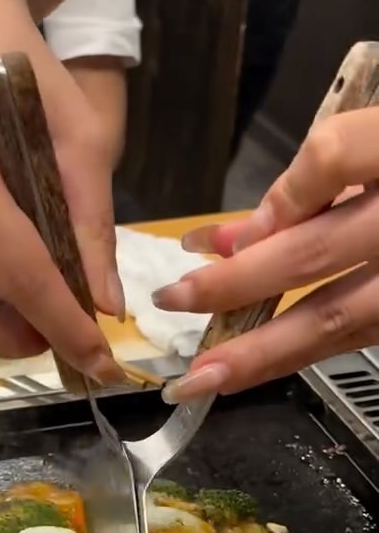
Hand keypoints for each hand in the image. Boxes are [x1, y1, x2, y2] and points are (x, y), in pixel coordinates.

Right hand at [0, 0, 124, 382]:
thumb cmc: (21, 66)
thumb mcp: (77, 135)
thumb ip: (91, 224)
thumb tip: (104, 305)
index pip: (19, 276)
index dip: (65, 328)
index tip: (103, 365)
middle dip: (25, 342)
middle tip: (72, 333)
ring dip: (4, 322)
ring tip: (49, 298)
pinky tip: (16, 272)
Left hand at [153, 108, 378, 400]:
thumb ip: (328, 172)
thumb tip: (233, 235)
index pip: (336, 155)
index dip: (277, 192)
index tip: (224, 227)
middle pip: (317, 251)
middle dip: (235, 283)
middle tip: (172, 300)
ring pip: (337, 318)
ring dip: (262, 352)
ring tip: (202, 377)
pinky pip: (360, 338)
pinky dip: (304, 354)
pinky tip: (258, 368)